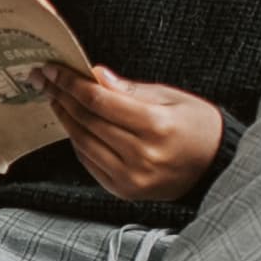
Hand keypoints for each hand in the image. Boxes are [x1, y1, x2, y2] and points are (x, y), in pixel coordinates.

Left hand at [43, 66, 222, 204]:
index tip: (52, 69)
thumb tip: (96, 75)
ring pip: (83, 143)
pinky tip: (73, 125)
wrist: (217, 167)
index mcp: (156, 126)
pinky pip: (90, 163)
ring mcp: (132, 178)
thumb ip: (130, 89)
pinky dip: (78, 142)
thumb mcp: (171, 97)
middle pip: (87, 121)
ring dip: (65, 119)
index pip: (100, 101)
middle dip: (61, 96)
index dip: (71, 83)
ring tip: (55, 98)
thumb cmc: (198, 126)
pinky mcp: (125, 191)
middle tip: (44, 79)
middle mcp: (142, 155)